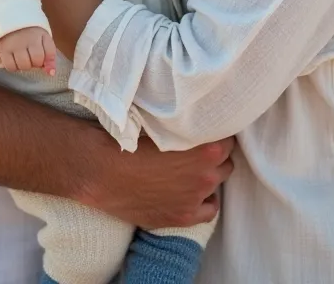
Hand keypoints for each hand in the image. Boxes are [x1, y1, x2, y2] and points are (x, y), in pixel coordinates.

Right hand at [0, 27, 56, 75]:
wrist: (10, 20)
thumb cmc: (30, 34)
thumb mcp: (43, 40)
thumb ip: (50, 56)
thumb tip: (51, 73)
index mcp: (40, 34)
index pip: (49, 54)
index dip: (47, 60)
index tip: (42, 57)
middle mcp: (27, 38)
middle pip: (36, 61)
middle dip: (36, 63)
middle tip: (31, 56)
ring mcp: (14, 44)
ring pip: (23, 66)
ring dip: (25, 66)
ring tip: (23, 58)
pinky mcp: (3, 49)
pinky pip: (10, 67)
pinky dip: (14, 67)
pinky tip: (15, 60)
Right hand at [83, 131, 234, 228]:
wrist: (105, 172)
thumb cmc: (131, 140)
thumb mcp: (163, 123)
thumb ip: (186, 125)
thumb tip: (196, 117)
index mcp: (206, 148)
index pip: (228, 137)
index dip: (218, 131)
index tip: (209, 129)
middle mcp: (207, 174)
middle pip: (226, 160)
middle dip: (215, 153)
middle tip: (200, 147)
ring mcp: (196, 198)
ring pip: (218, 182)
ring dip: (211, 173)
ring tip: (195, 167)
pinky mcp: (184, 216)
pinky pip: (210, 209)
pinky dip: (206, 200)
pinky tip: (197, 192)